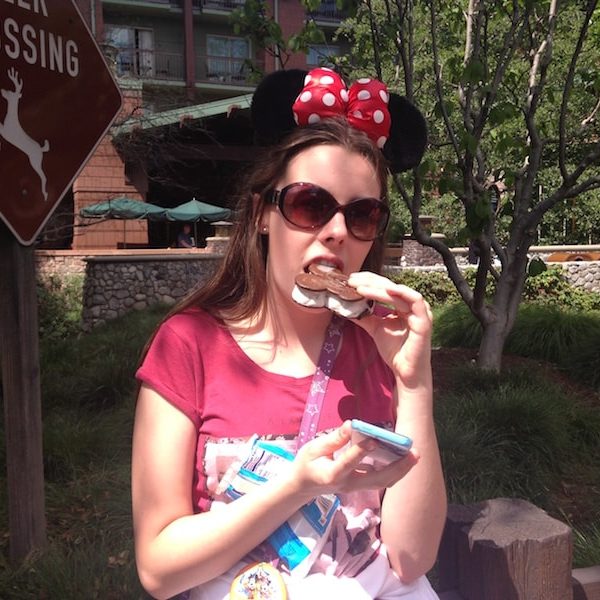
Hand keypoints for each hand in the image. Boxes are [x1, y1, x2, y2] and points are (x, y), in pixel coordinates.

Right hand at [288, 421, 418, 498]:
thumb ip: (334, 439)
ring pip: (382, 482)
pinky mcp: (360, 485)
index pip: (348, 463)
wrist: (303, 486)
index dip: (361, 452)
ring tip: (415, 456)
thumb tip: (351, 425)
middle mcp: (347, 484)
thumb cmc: (307, 464)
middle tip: (413, 453)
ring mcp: (355, 487)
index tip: (374, 440)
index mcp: (331, 474)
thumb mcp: (313, 448)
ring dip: (401, 470)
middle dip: (397, 467)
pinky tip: (405, 460)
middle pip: (376, 480)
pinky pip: (381, 481)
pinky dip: (395, 471)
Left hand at [347, 272, 432, 387]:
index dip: (368, 281)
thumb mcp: (375, 328)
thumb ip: (364, 316)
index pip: (385, 287)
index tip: (351, 280)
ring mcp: (420, 312)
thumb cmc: (395, 350)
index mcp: (403, 305)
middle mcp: (412, 305)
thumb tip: (346, 306)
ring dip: (380, 288)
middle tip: (352, 281)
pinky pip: (416, 300)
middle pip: (390, 286)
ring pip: (399, 292)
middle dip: (370, 282)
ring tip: (361, 288)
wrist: (405, 372)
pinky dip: (402, 292)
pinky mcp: (424, 320)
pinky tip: (387, 289)